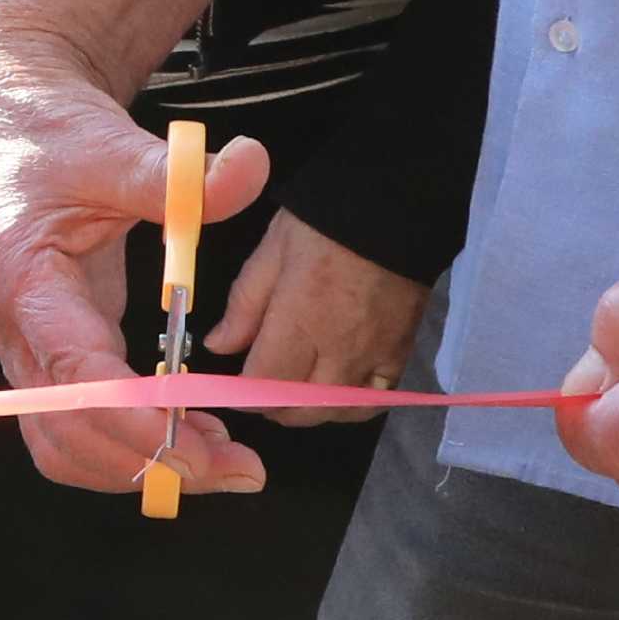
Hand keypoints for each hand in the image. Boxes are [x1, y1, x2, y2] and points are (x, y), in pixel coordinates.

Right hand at [0, 54, 277, 499]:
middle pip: (67, 434)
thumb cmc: (48, 137)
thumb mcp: (110, 145)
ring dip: (141, 466)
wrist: (5, 126)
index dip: (136, 420)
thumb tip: (250, 166)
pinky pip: (79, 427)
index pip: (76, 377)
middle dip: (150, 462)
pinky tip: (193, 435)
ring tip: (224, 460)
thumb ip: (177, 173)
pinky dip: (133, 447)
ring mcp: (30, 350)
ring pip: (66, 445)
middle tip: (236, 467)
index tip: (201, 443)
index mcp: (27, 284)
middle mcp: (19, 332)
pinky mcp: (52, 354)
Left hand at [214, 204, 423, 391]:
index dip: (242, 395)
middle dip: (272, 408)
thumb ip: (243, 305)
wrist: (393, 207)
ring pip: (339, 412)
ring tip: (294, 393)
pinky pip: (377, 399)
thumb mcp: (270, 254)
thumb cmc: (321, 225)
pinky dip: (352, 406)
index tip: (230, 389)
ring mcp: (375, 355)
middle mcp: (339, 349)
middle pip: (302, 409)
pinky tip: (336, 392)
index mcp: (300, 321)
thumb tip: (216, 347)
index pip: (265, 384)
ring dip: (310, 412)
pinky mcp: (401, 352)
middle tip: (258, 390)